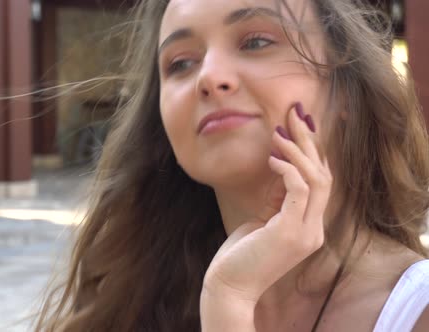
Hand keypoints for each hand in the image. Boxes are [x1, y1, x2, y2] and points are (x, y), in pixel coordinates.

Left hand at [201, 103, 332, 312]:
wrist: (228, 286)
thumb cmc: (241, 254)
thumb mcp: (262, 219)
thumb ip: (276, 197)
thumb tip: (280, 164)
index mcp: (309, 226)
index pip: (321, 181)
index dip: (312, 152)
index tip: (298, 125)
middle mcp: (314, 229)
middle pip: (324, 175)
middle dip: (310, 143)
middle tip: (296, 115)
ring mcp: (306, 233)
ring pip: (316, 180)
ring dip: (298, 151)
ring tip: (279, 131)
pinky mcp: (291, 233)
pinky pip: (299, 190)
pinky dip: (287, 169)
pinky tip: (271, 158)